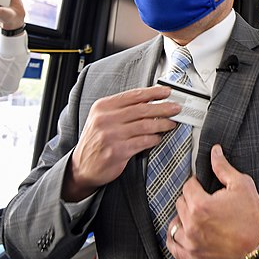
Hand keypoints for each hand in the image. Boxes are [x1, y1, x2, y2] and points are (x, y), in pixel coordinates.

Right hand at [63, 85, 180, 201]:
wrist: (82, 166)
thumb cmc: (97, 140)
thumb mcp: (103, 118)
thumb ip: (123, 108)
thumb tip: (151, 99)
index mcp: (103, 107)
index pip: (133, 95)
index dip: (154, 92)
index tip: (167, 92)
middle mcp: (105, 119)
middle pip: (142, 109)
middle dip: (163, 108)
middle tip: (176, 108)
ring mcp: (111, 136)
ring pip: (145, 125)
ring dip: (162, 124)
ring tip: (171, 123)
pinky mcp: (118, 151)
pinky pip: (143, 141)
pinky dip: (154, 139)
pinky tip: (158, 138)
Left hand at [168, 144, 258, 258]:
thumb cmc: (253, 216)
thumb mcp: (242, 185)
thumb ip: (223, 167)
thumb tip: (214, 152)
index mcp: (201, 205)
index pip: (188, 186)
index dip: (196, 183)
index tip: (202, 186)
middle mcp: (192, 225)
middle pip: (180, 204)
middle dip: (190, 199)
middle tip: (204, 200)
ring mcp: (192, 243)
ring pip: (174, 225)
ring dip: (182, 218)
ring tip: (194, 217)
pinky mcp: (195, 257)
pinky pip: (174, 248)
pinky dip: (175, 239)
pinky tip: (182, 233)